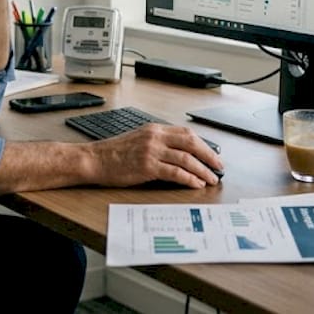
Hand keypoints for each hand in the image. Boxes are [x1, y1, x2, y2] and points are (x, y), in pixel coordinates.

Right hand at [88, 124, 223, 187]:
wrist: (94, 160)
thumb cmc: (114, 153)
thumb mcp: (138, 140)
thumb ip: (158, 143)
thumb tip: (180, 155)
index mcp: (154, 129)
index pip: (186, 133)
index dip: (203, 144)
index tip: (212, 155)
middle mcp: (155, 137)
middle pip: (191, 143)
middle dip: (209, 155)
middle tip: (219, 166)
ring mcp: (151, 151)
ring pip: (186, 159)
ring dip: (203, 170)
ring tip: (211, 179)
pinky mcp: (147, 167)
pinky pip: (175, 173)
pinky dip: (189, 179)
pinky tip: (196, 184)